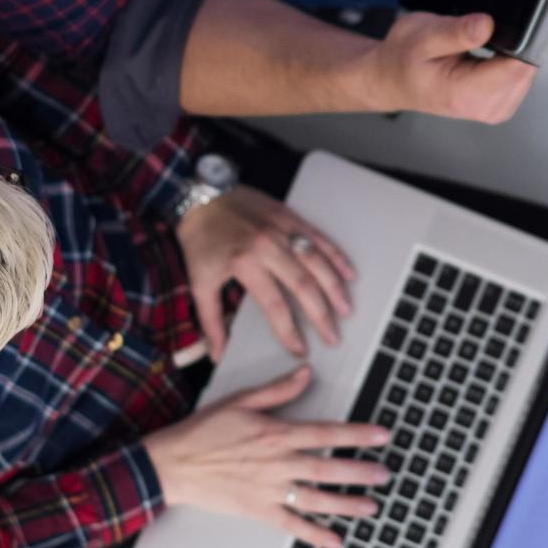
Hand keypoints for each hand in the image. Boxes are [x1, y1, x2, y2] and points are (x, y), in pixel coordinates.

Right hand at [141, 365, 386, 547]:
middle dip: (360, 472)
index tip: (381, 436)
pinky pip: (292, 525)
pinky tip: (335, 540)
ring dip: (346, 504)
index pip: (326, 433)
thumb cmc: (203, 431)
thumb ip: (278, 390)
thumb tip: (306, 373)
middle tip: (385, 475)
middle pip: (328, 468)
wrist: (173, 464)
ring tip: (370, 507)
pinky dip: (314, 535)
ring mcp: (269, 490)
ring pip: (316, 499)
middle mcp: (278, 463)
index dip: (357, 434)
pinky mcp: (258, 511)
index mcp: (276, 434)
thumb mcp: (241, 401)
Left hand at [177, 185, 356, 359]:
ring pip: (317, 262)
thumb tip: (216, 353)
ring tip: (346, 311)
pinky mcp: (290, 217)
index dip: (289, 331)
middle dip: (321, 315)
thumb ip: (210, 320)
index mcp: (245, 263)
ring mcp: (282, 229)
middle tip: (333, 337)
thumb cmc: (199, 239)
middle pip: (304, 285)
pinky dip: (336, 257)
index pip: (275, 305)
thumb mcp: (199, 281)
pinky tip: (348, 274)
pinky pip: (319, 238)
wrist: (201, 194)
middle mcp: (268, 246)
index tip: (299, 348)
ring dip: (334, 288)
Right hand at [364, 11, 535, 122]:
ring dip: (508, 55)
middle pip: (525, 70)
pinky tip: (486, 59)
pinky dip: (507, 64)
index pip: (516, 67)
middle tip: (478, 36)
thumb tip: (487, 25)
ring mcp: (493, 109)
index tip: (497, 27)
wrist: (392, 79)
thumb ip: (456, 32)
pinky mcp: (499, 105)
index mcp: (465, 94)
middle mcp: (483, 108)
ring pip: (526, 74)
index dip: (516, 40)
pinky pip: (519, 79)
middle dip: (511, 46)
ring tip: (477, 50)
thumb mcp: (423, 34)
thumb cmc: (403, 59)